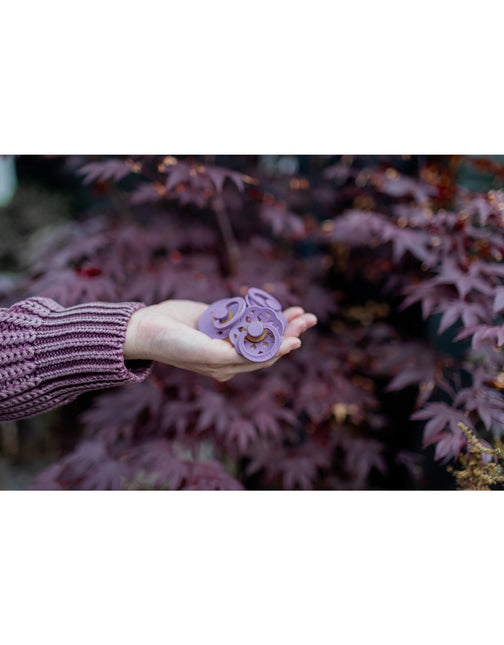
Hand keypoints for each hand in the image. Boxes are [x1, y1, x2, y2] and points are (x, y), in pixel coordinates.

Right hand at [123, 300, 316, 381]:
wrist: (148, 328)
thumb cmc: (176, 346)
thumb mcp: (208, 354)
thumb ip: (238, 356)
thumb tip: (272, 351)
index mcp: (228, 367)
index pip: (263, 358)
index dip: (281, 348)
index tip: (297, 338)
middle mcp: (230, 353)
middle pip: (267, 342)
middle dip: (289, 331)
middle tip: (308, 319)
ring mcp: (226, 334)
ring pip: (260, 328)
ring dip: (281, 320)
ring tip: (302, 312)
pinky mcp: (220, 318)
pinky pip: (246, 314)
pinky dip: (262, 310)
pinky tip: (277, 305)